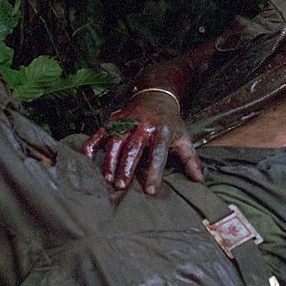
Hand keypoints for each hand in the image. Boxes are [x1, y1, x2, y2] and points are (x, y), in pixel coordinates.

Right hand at [82, 91, 202, 193]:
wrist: (156, 96)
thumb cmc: (170, 123)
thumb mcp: (184, 138)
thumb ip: (191, 160)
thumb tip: (199, 180)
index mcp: (162, 130)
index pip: (158, 153)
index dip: (154, 172)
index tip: (150, 189)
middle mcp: (143, 125)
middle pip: (134, 147)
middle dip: (127, 167)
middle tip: (122, 186)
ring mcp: (126, 121)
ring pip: (116, 141)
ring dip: (110, 160)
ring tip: (108, 178)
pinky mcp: (114, 120)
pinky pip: (101, 131)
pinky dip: (92, 142)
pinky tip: (86, 157)